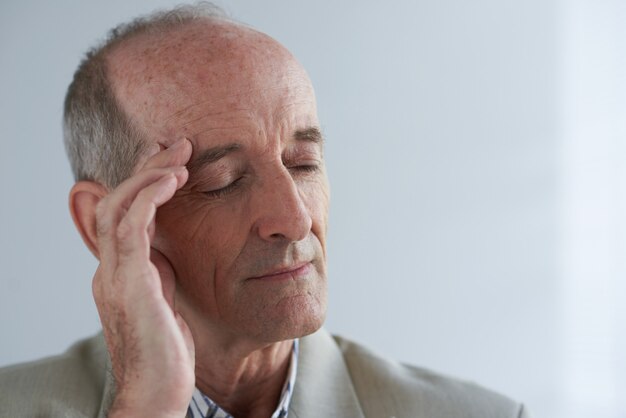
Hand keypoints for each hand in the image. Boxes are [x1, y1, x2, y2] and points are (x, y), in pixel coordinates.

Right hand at [91, 138, 193, 417]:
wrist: (158, 393)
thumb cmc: (167, 351)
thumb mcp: (165, 300)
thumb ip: (161, 271)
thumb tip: (168, 246)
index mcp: (121, 271)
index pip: (125, 214)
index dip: (146, 183)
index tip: (174, 161)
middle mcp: (111, 269)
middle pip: (117, 201)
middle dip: (147, 168)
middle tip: (177, 144)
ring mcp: (115, 276)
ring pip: (119, 206)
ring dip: (149, 174)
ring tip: (180, 153)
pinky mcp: (128, 284)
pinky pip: (132, 227)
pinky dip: (149, 197)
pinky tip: (173, 179)